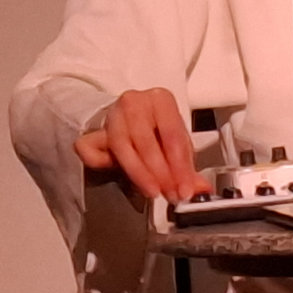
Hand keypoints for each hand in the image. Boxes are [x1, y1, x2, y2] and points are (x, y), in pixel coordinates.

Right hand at [73, 88, 210, 202]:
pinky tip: (123, 177)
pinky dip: (103, 165)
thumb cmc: (156, 130)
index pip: (172, 134)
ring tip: (153, 191)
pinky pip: (92, 152)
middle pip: (147, 141)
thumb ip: (187, 167)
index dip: (179, 166)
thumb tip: (200, 188)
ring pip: (122, 146)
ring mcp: (112, 114)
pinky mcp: (92, 130)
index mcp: (160, 99)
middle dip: (161, 174)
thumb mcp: (176, 144)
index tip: (183, 188)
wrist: (128, 120)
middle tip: (169, 193)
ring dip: (140, 175)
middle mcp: (135, 102)